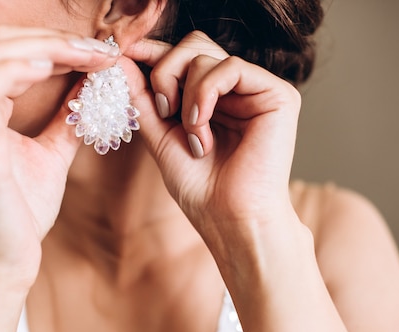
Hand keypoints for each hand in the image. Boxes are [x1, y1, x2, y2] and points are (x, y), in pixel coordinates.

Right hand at [0, 26, 118, 290]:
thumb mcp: (51, 153)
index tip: (99, 53)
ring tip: (91, 56)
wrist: (3, 261)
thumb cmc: (18, 213)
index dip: (55, 43)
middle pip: (2, 42)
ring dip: (50, 48)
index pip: (9, 51)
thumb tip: (89, 84)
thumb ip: (66, 117)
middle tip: (100, 50)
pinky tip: (57, 71)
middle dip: (57, 38)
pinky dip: (24, 70)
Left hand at [124, 31, 301, 237]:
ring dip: (186, 97)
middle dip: (165, 71)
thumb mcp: (161, 138)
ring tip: (193, 138)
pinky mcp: (278, 94)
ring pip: (206, 55)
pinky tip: (201, 126)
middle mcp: (236, 90)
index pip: (183, 56)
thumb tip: (121, 59)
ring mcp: (257, 90)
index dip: (152, 51)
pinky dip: (205, 95)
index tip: (123, 54)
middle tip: (162, 109)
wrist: (231, 220)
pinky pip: (230, 68)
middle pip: (193, 45)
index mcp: (213, 98)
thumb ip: (143, 99)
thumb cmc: (202, 190)